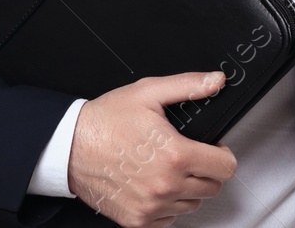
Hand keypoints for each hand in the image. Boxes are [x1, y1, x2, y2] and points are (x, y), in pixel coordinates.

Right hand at [65, 71, 237, 227]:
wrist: (69, 146)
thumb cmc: (104, 121)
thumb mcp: (146, 93)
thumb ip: (186, 86)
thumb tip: (215, 81)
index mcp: (175, 155)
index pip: (225, 168)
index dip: (221, 154)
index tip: (211, 150)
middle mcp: (166, 185)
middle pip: (212, 188)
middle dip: (204, 170)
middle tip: (182, 156)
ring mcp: (152, 206)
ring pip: (192, 205)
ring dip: (185, 189)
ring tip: (163, 169)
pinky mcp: (138, 220)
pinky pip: (169, 219)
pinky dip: (165, 205)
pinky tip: (150, 185)